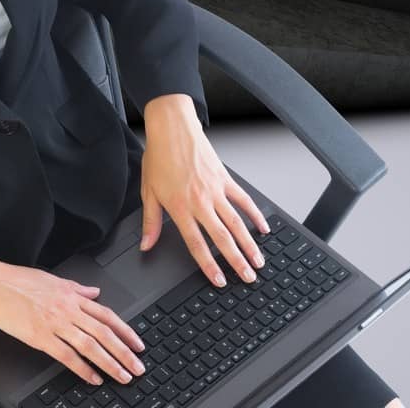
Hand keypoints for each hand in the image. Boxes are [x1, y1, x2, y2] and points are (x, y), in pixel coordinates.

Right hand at [0, 258, 147, 387]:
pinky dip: (82, 368)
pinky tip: (93, 378)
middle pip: (104, 333)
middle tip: (138, 367)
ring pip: (90, 345)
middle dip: (124, 352)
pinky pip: (67, 355)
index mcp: (71, 294)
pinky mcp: (40, 336)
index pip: (106, 314)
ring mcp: (55, 322)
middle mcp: (67, 308)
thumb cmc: (17, 280)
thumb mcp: (51, 278)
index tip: (138, 344)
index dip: (125, 331)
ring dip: (109, 363)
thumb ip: (76, 287)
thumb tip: (94, 291)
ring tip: (122, 376)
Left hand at [138, 93, 270, 286]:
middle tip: (248, 278)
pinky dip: (255, 215)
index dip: (209, 266)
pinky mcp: (225, 178)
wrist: (172, 127)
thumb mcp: (148, 191)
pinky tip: (263, 228)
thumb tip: (146, 245)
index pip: (197, 244)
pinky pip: (244, 200)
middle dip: (237, 262)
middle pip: (222, 238)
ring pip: (237, 223)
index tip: (220, 281)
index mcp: (180, 207)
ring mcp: (215, 190)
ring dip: (250, 244)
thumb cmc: (159, 156)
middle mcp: (200, 201)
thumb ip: (150, 222)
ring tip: (259, 261)